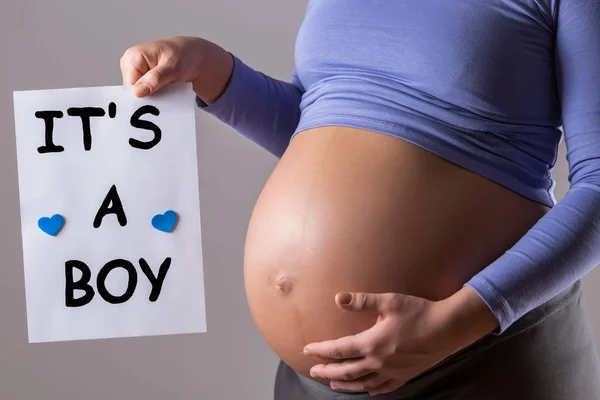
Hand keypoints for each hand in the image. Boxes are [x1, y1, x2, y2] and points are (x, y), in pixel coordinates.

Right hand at [120, 36, 232, 101]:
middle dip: (147, 98)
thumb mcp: (173, 66)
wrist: (193, 56)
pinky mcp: (144, 81)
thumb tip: (138, 91)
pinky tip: (166, 94)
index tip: (155, 101)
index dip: (140, 95)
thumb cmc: (184, 55)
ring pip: (140, 94)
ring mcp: (137, 74)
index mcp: (134, 56)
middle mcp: (131, 65)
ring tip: (168, 93)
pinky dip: (157, 97)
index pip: (129, 83)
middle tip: (164, 97)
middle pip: (132, 90)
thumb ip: (156, 78)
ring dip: (153, 98)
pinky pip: (147, 94)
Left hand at [303, 289, 495, 395]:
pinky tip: (367, 390)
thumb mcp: (389, 301)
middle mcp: (379, 362)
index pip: (338, 349)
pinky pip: (384, 387)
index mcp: (372, 343)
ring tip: (332, 384)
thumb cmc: (418, 311)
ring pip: (363, 383)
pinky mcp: (405, 375)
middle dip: (327, 371)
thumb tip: (337, 298)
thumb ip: (361, 301)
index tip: (307, 349)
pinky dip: (371, 390)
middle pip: (346, 370)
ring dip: (345, 384)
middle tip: (313, 371)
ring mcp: (393, 371)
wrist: (448, 328)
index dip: (321, 350)